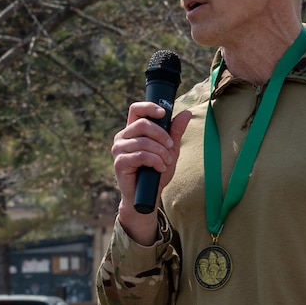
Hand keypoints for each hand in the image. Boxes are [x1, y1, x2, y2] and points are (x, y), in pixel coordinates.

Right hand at [111, 99, 192, 244]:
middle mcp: (122, 137)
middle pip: (142, 124)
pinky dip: (155, 161)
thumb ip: (175, 132)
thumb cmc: (156, 172)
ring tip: (166, 162)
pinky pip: (141, 155)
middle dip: (161, 135)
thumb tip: (186, 112)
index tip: (163, 114)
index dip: (149, 107)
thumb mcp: (169, 150)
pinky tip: (159, 168)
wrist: (148, 196)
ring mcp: (119, 150)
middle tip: (170, 147)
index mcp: (133, 131)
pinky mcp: (120, 162)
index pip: (136, 109)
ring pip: (144, 141)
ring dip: (160, 152)